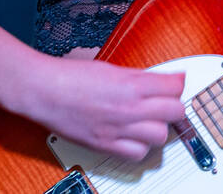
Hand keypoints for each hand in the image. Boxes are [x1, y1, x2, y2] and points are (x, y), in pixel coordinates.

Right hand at [14, 55, 186, 160]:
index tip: (175, 83)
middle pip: (174, 112)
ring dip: (160, 128)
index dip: (178, 83)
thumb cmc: (71, 76)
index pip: (174, 86)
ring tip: (151, 120)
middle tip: (166, 101)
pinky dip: (141, 147)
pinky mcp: (105, 145)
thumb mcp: (111, 68)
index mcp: (130, 84)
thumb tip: (160, 80)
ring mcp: (117, 129)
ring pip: (160, 136)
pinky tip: (135, 137)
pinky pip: (137, 154)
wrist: (44, 91)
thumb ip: (138, 76)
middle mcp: (128, 108)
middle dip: (174, 105)